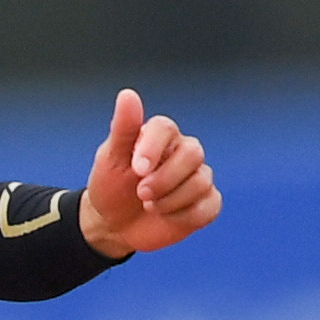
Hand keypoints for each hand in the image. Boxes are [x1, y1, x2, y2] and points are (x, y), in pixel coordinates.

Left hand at [78, 87, 220, 258]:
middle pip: (192, 154)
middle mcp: (183, 152)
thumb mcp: (111, 159)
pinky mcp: (206, 203)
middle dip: (165, 179)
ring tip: (149, 206)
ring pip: (201, 182)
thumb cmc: (111, 187)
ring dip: (170, 200)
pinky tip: (166, 217)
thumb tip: (128, 94)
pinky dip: (184, 216)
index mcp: (160, 137)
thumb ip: (123, 128)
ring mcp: (198, 177)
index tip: (137, 169)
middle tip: (141, 194)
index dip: (153, 148)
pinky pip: (209, 206)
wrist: (114, 225)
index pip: (166, 128)